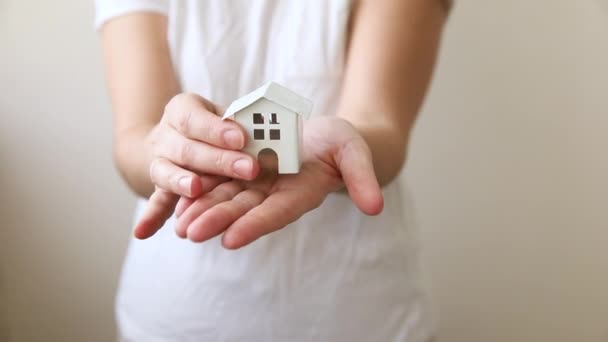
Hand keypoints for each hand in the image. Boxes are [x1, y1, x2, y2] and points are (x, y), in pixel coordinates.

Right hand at [133, 93, 260, 237]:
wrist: (179, 137)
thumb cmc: (216, 124)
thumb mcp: (225, 114)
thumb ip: (239, 122)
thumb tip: (262, 133)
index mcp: (182, 109)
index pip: (196, 118)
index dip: (217, 130)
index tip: (241, 138)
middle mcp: (166, 135)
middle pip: (187, 149)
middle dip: (218, 160)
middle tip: (249, 169)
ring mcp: (159, 161)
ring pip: (166, 173)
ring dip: (181, 182)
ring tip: (196, 189)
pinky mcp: (159, 187)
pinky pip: (156, 203)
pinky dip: (150, 217)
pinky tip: (142, 232)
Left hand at [173, 116, 383, 248]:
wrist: (324, 137)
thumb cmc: (341, 144)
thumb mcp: (354, 152)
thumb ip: (362, 177)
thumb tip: (376, 207)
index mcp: (300, 193)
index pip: (276, 213)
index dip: (255, 226)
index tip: (231, 240)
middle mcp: (274, 192)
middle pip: (243, 209)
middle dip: (217, 220)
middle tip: (190, 233)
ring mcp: (256, 180)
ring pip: (226, 196)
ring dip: (201, 209)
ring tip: (177, 224)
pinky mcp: (242, 167)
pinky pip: (218, 177)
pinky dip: (199, 188)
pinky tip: (177, 198)